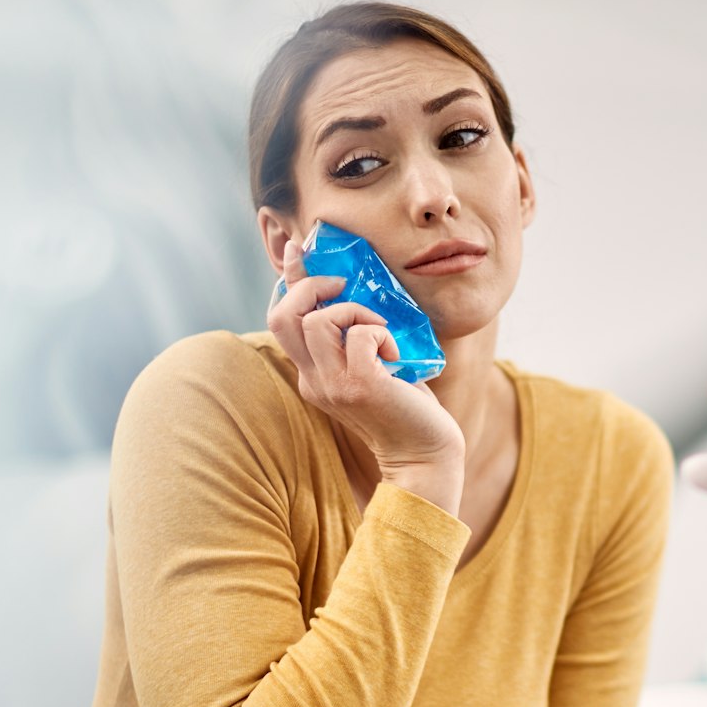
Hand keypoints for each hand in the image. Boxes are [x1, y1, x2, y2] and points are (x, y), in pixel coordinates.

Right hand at [268, 236, 463, 510]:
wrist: (424, 456)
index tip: (298, 250)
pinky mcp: (359, 386)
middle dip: (309, 285)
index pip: (281, 320)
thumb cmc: (405, 410)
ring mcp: (333, 385)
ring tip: (379, 328)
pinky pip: (359, 335)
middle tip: (343, 286)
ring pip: (316, 321)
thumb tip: (355, 294)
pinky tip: (395, 353)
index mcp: (311, 375)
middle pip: (281, 316)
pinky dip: (378, 331)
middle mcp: (313, 380)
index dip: (289, 281)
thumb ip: (354, 340)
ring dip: (352, 310)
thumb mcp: (371, 368)